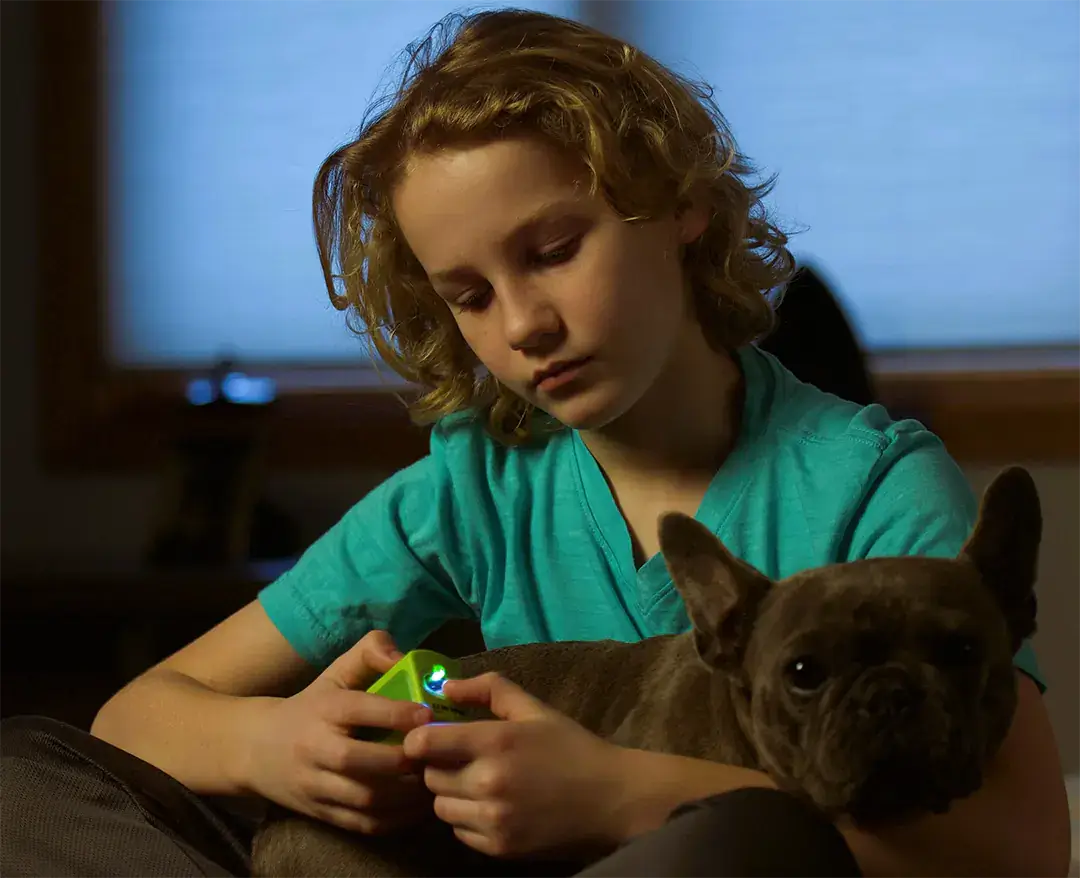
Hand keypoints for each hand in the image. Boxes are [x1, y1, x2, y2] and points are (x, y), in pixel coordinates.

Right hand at [245, 631, 433, 834]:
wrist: (253, 749)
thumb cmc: (310, 706)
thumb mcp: (334, 673)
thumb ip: (369, 653)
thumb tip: (402, 656)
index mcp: (324, 710)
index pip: (358, 710)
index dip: (396, 713)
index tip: (428, 715)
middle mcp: (316, 749)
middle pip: (360, 761)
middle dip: (404, 760)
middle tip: (437, 753)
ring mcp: (317, 786)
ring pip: (365, 799)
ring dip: (406, 794)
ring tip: (434, 779)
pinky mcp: (323, 814)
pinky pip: (364, 824)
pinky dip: (397, 819)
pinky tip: (418, 805)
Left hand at [403, 672, 625, 858]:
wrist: (611, 800)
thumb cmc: (571, 747)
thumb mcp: (534, 709)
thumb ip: (488, 689)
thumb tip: (445, 687)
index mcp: (495, 741)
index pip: (424, 742)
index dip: (419, 738)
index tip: (430, 737)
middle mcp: (488, 783)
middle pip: (429, 776)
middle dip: (437, 765)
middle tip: (459, 759)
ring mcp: (492, 820)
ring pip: (440, 807)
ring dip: (450, 795)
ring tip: (475, 783)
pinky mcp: (498, 848)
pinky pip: (459, 832)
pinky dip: (467, 820)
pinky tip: (490, 807)